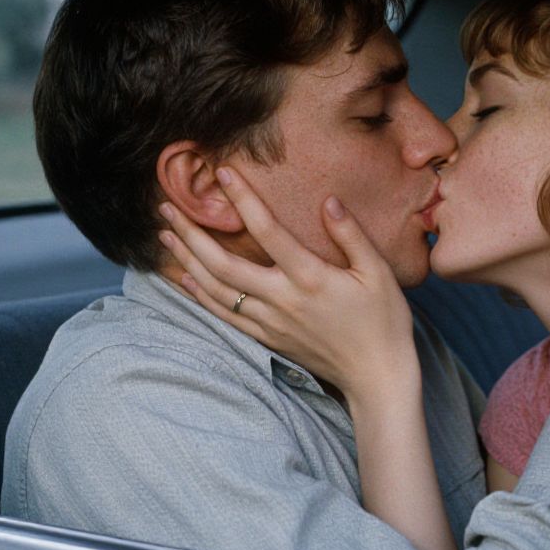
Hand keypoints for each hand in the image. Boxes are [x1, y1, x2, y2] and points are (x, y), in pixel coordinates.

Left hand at [157, 167, 417, 403]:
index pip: (268, 231)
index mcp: (310, 278)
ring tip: (166, 235)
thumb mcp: (378, 273)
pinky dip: (201, 296)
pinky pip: (225, 315)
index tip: (222, 173)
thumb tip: (328, 201)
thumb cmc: (383, 321)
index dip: (243, 199)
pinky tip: (185, 278)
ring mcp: (271, 322)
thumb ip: (351, 235)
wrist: (376, 376)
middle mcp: (282, 299)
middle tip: (166, 208)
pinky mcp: (268, 338)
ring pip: (217, 290)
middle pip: (223, 264)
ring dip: (187, 261)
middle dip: (191, 234)